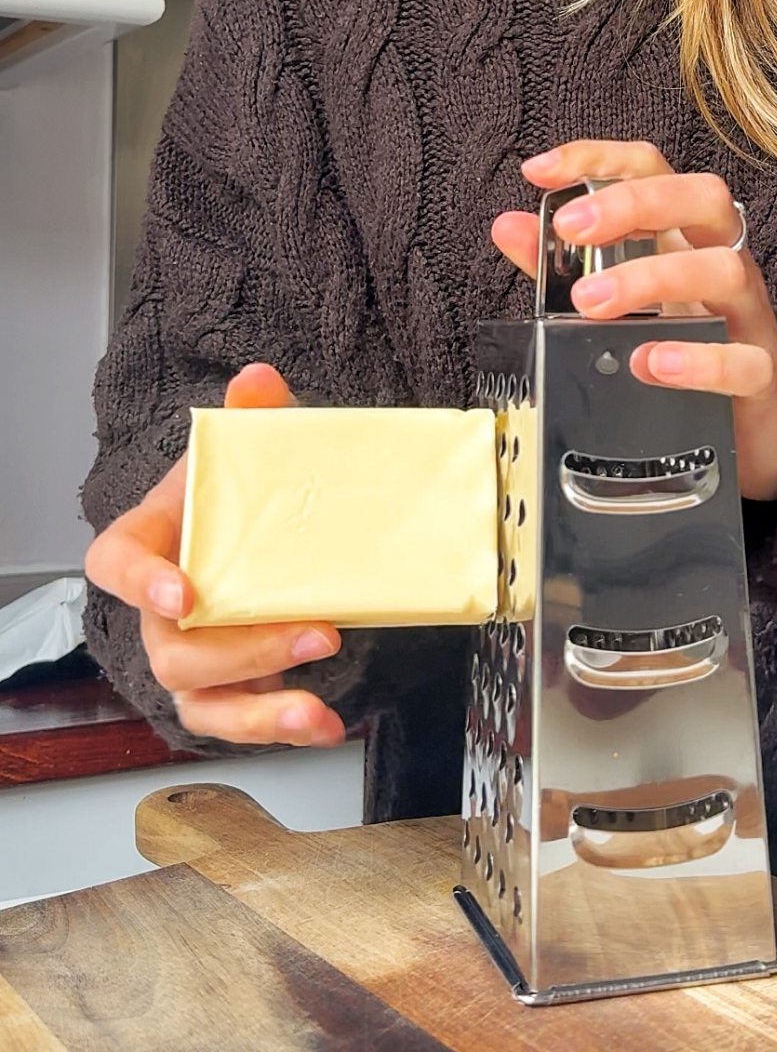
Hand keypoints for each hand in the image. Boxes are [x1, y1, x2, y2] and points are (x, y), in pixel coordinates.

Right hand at [84, 363, 345, 747]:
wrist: (263, 523)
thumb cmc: (237, 489)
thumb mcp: (249, 444)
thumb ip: (252, 412)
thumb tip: (257, 380)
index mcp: (150, 539)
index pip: (115, 562)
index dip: (140, 582)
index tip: (183, 592)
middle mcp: (161, 607)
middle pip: (170, 647)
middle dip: (240, 651)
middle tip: (313, 632)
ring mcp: (192, 651)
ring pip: (198, 699)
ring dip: (259, 711)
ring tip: (314, 710)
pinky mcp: (229, 684)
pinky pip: (238, 720)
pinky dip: (282, 729)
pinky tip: (326, 727)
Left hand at [491, 141, 776, 499]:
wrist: (752, 429)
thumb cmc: (684, 347)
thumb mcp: (621, 301)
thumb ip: (561, 267)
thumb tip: (508, 226)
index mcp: (685, 237)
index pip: (652, 170)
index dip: (598, 158)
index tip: (540, 170)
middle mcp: (722, 261)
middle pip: (704, 198)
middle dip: (634, 203)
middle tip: (569, 229)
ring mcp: (748, 317)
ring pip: (725, 270)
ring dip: (652, 278)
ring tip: (590, 304)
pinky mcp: (762, 378)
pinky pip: (745, 361)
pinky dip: (698, 361)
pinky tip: (651, 364)